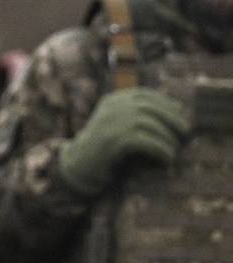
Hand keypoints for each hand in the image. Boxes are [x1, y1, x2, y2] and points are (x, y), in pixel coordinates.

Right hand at [57, 87, 189, 196]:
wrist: (77, 167)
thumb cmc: (106, 149)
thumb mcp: (121, 126)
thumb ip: (140, 116)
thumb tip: (177, 107)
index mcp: (111, 101)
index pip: (143, 95)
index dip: (165, 104)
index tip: (180, 116)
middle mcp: (109, 109)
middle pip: (148, 107)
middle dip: (171, 119)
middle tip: (185, 134)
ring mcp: (109, 123)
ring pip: (148, 124)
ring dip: (167, 138)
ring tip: (173, 151)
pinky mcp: (110, 141)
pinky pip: (143, 141)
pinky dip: (160, 150)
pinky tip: (166, 160)